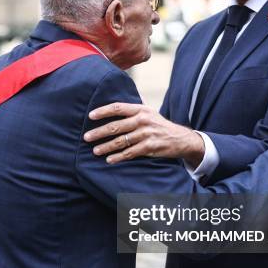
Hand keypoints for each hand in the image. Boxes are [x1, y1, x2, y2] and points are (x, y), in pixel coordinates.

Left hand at [84, 103, 204, 166]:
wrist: (180, 138)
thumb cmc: (159, 125)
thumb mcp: (148, 113)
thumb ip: (132, 111)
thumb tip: (110, 110)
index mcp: (141, 109)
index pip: (118, 108)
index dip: (103, 111)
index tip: (90, 116)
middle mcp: (143, 120)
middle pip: (116, 126)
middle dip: (99, 132)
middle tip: (86, 137)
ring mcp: (147, 134)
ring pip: (121, 141)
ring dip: (106, 147)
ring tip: (95, 150)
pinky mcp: (150, 147)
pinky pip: (130, 153)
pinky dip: (118, 157)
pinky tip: (109, 159)